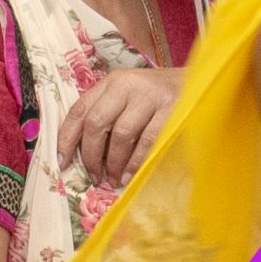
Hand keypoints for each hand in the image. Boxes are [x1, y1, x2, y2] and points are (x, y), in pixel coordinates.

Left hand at [58, 66, 183, 187]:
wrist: (198, 84)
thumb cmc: (156, 96)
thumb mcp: (127, 96)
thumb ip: (107, 114)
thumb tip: (85, 153)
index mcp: (111, 83)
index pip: (80, 110)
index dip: (67, 137)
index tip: (62, 160)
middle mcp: (126, 86)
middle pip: (97, 122)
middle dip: (91, 154)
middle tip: (93, 175)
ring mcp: (150, 97)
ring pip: (121, 134)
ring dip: (114, 162)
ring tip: (113, 178)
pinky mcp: (171, 111)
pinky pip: (148, 141)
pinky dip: (137, 162)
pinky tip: (132, 175)